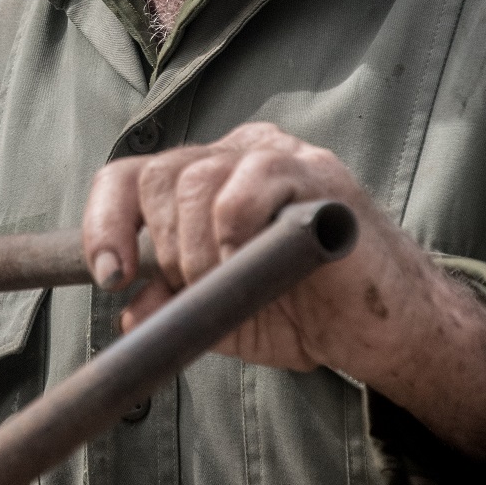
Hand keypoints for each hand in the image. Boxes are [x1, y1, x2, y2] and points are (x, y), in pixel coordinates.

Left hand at [83, 123, 485, 462]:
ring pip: (194, 182)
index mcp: (205, 178)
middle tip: (201, 287)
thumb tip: (127, 307)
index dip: (106, 222)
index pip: (129, 177)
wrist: (380, 330)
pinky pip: (247, 185)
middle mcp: (234, 154)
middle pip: (156, 177)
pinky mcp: (314, 171)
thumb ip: (174, 307)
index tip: (110, 276)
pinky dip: (236, 231)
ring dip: (201, 250)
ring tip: (235, 280)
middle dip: (166, 248)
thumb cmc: (301, 312)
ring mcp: (275, 155)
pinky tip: (258, 258)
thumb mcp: (221, 315)